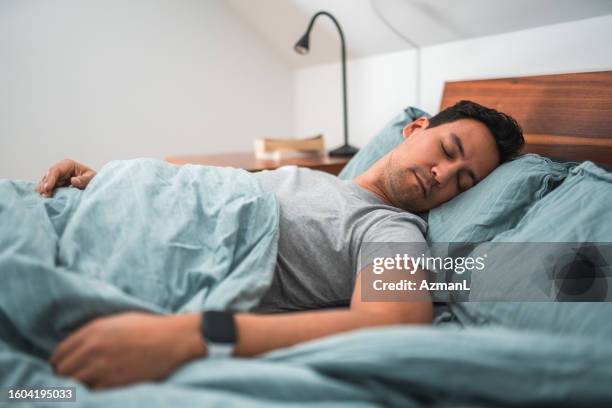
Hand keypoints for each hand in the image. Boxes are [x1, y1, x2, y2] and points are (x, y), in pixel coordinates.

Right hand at [36, 159, 96, 197]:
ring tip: (44, 198)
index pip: (55, 170)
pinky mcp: (56, 185)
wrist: (94, 186)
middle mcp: (60, 170)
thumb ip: (83, 180)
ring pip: (46, 182)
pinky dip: (45, 192)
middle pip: (48, 176)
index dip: (50, 178)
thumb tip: (73, 180)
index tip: (48, 188)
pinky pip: (48, 188)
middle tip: (45, 195)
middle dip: (45, 185)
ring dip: (44, 190)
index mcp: (68, 164)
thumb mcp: (91, 178)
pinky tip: (45, 198)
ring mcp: (57, 177)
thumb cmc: (93, 179)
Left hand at [50, 312, 205, 388]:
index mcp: (93, 331)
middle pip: (62, 371)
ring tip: (86, 384)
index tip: (63, 367)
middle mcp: (93, 349)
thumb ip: (94, 333)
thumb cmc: (149, 328)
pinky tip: (101, 388)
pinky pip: (92, 393)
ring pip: (74, 384)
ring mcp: (102, 368)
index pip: (59, 353)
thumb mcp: (118, 321)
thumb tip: (77, 347)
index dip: (58, 362)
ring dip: (78, 385)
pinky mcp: (114, 384)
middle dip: (65, 375)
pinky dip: (93, 392)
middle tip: (73, 379)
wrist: (174, 340)